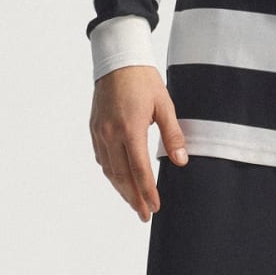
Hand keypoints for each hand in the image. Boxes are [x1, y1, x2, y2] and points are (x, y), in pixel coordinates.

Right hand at [90, 64, 187, 219]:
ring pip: (109, 170)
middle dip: (133, 198)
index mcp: (130, 128)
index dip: (147, 192)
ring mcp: (100, 132)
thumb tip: (181, 161)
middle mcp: (111, 134)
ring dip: (121, 189)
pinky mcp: (94, 129)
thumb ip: (172, 134)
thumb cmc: (143, 80)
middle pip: (121, 176)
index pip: (139, 170)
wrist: (117, 60)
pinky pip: (101, 158)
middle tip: (144, 214)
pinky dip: (111, 173)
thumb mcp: (164, 105)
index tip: (155, 207)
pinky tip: (120, 180)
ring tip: (134, 202)